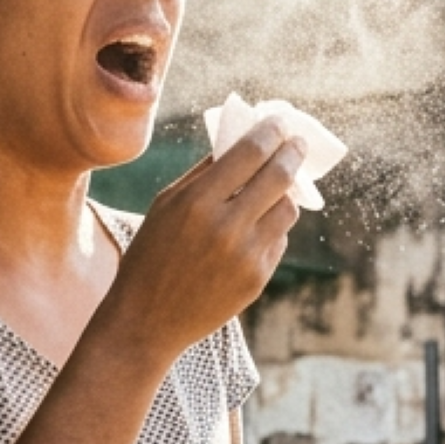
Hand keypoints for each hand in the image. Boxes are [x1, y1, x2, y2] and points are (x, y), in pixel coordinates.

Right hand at [98, 119, 302, 360]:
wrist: (147, 320)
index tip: (280, 122)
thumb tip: (242, 139)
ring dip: (284, 192)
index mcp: (197, 201)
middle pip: (279, 176)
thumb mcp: (166, 205)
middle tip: (297, 142)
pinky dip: (271, 227)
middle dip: (293, 151)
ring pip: (288, 209)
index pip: (250, 152)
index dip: (271, 131)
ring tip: (274, 187)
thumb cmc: (151, 255)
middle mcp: (226, 227)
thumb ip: (205, 171)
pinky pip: (278, 239)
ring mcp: (246, 255)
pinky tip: (255, 226)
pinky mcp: (258, 279)